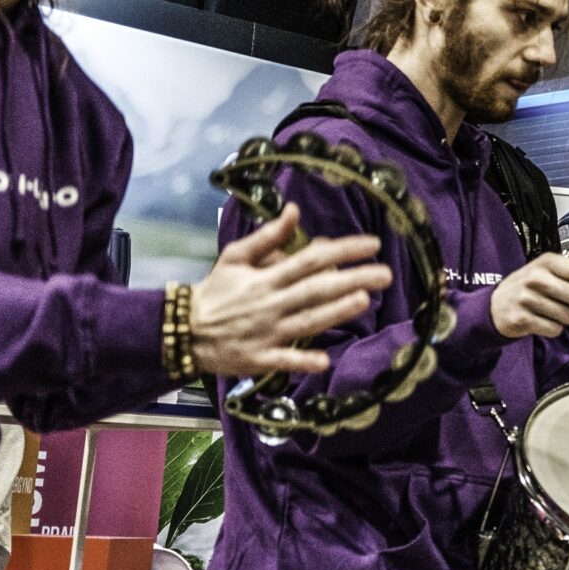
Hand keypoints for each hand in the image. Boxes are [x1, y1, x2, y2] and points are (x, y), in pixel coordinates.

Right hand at [191, 205, 393, 376]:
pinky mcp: (260, 358)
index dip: (343, 250)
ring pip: (306, 321)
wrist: (182, 330)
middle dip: (352, 280)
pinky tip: (324, 359)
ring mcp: (266, 332)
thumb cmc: (216, 291)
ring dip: (335, 312)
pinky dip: (302, 360)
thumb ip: (268, 236)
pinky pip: (284, 360)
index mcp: (266, 278)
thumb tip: (295, 210)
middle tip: (386, 274)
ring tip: (364, 301)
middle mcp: (270, 303)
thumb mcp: (235, 257)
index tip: (373, 244)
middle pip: (316, 289)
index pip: (310, 260)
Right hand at [491, 253, 568, 338]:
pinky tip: (542, 320)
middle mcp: (537, 277)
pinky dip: (553, 329)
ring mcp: (527, 298)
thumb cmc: (531, 286)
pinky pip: (554, 330)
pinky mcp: (521, 318)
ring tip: (551, 311)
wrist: (495, 305)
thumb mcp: (552, 271)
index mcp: (548, 262)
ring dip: (566, 318)